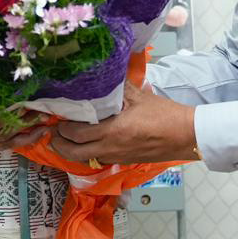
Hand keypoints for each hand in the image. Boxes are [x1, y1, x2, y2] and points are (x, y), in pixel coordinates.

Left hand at [51, 83, 197, 164]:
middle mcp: (110, 147)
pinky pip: (98, 160)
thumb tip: (103, 77)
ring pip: (84, 160)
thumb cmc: (164, 114)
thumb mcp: (139, 96)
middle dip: (59, 144)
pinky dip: (87, 154)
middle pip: (74, 153)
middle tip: (53, 134)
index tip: (56, 118)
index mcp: (112, 131)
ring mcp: (116, 157)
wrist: (184, 136)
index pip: (76, 134)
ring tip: (64, 141)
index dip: (62, 128)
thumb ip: (117, 88)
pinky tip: (87, 145)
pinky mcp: (124, 161)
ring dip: (71, 152)